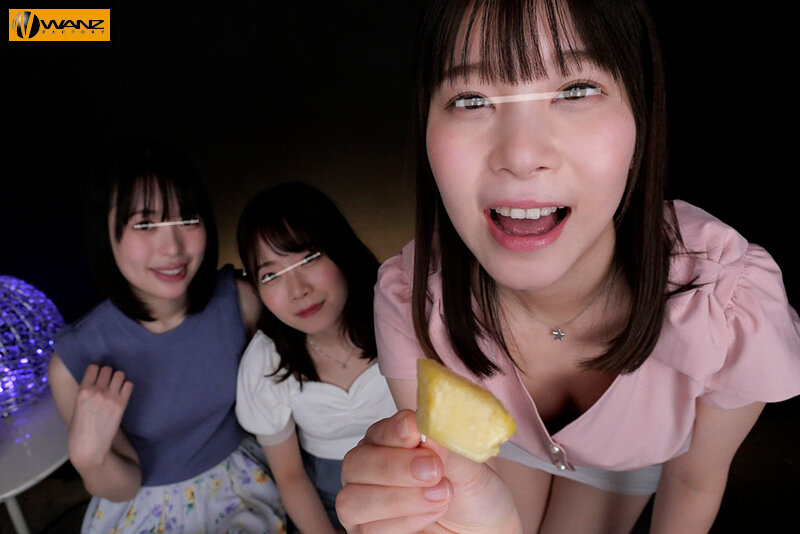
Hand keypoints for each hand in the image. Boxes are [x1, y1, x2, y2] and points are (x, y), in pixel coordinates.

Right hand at [68, 364, 132, 469]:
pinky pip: (129, 384)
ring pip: (119, 374)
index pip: (93, 366)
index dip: (97, 370)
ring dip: (118, 379)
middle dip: (108, 374)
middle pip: (108, 368)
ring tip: (116, 387)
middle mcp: (96, 391)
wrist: (89, 447)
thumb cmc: (80, 428)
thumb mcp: (77, 405)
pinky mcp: (121, 404)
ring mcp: (110, 397)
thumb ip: (86, 391)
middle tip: (108, 383)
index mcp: (82, 390)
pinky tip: (122, 393)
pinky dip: (126, 386)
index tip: (98, 375)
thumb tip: (96, 378)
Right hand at [336, 410, 520, 533]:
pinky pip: (367, 530)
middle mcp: (371, 468)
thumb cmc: (474, 492)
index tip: (414, 431)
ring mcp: (365, 502)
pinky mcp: (369, 531)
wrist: (484, 526)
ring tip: (441, 496)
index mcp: (390, 441)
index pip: (378, 431)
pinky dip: (402, 522)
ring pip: (354, 499)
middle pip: (356, 463)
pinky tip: (431, 514)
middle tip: (433, 470)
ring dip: (399, 499)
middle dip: (393, 467)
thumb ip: (446, 448)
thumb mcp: (470, 466)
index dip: (392, 431)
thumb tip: (428, 430)